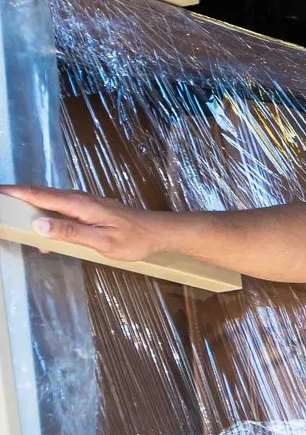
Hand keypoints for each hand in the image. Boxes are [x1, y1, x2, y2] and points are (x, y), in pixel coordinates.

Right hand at [1, 184, 163, 260]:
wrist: (159, 233)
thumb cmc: (135, 240)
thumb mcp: (102, 241)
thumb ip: (70, 232)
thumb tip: (39, 224)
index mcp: (80, 205)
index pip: (40, 194)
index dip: (16, 192)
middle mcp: (79, 199)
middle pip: (41, 194)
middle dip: (17, 197)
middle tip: (0, 205)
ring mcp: (84, 203)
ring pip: (50, 201)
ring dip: (31, 207)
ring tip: (14, 217)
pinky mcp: (89, 210)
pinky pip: (61, 208)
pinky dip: (46, 214)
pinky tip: (43, 230)